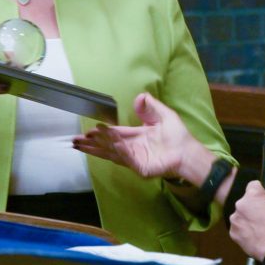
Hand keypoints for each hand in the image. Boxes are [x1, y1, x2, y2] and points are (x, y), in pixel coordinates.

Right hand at [72, 92, 202, 178]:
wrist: (188, 152)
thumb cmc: (177, 135)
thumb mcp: (163, 115)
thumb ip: (150, 107)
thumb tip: (139, 96)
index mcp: (135, 136)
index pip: (114, 134)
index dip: (102, 133)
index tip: (89, 130)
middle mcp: (131, 148)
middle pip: (107, 146)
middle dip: (92, 144)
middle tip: (76, 141)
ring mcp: (134, 159)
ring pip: (111, 153)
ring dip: (98, 148)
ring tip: (83, 144)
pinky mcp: (140, 168)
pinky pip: (125, 158)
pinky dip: (116, 151)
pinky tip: (107, 145)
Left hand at [228, 181, 264, 261]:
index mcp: (253, 194)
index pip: (253, 185)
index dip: (260, 191)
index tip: (264, 198)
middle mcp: (240, 204)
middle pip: (245, 202)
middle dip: (253, 207)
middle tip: (263, 217)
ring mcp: (235, 219)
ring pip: (240, 216)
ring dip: (247, 220)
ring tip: (259, 230)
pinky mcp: (233, 232)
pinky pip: (238, 229)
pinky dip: (244, 232)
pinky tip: (254, 237)